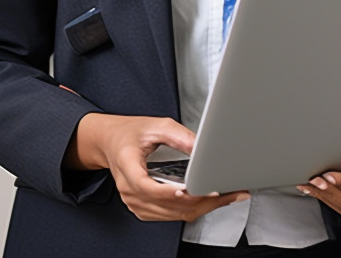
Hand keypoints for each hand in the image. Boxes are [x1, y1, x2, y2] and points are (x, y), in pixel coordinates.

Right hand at [66, 112, 248, 221]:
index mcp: (128, 168)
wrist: (111, 142)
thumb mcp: (156, 125)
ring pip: (173, 215)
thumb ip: (180, 136)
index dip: (178, 192)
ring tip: (226, 196)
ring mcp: (135, 203)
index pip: (152, 189)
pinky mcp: (142, 207)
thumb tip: (203, 147)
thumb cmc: (129, 133)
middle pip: (169, 206)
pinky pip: (169, 215)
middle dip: (203, 201)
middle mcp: (130, 191)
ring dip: (201, 208)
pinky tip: (208, 201)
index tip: (201, 189)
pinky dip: (191, 209)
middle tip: (230, 192)